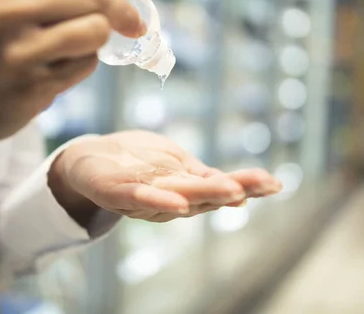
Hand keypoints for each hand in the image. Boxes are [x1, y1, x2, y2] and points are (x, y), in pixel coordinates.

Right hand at [0, 0, 144, 199]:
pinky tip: (62, 71)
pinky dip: (85, 66)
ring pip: (96, 32)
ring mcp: (19, 51)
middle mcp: (5, 11)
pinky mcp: (32, 87)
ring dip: (102, 40)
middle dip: (124, 11)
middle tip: (135, 24)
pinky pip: (85, 67)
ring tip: (84, 48)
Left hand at [49, 131, 281, 223]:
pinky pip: (138, 198)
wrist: (88, 160)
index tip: (275, 183)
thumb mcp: (173, 162)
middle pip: (204, 196)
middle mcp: (168, 198)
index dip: (247, 186)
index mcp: (184, 188)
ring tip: (234, 192)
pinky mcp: (115, 192)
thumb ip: (202, 176)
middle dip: (233, 190)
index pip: (220, 187)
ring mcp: (143, 197)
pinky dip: (158, 201)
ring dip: (205, 196)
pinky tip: (178, 203)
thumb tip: (240, 188)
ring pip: (178, 197)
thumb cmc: (136, 162)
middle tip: (263, 186)